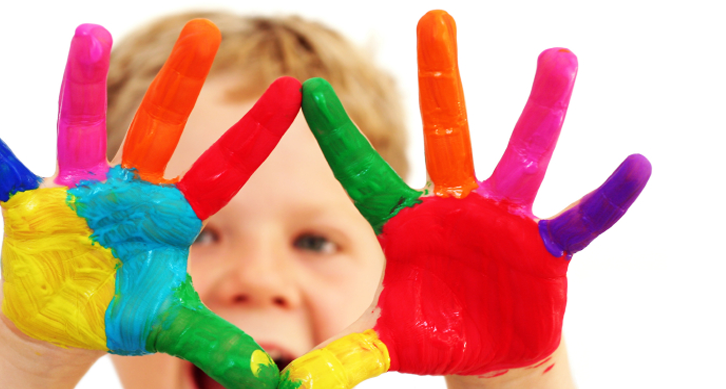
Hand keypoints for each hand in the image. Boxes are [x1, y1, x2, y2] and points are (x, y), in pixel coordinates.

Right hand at [0, 20, 300, 388]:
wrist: (62, 316)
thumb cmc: (122, 308)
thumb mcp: (171, 326)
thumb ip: (216, 344)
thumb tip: (270, 379)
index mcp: (170, 213)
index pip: (225, 170)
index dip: (257, 134)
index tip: (294, 90)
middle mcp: (129, 189)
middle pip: (161, 128)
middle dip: (182, 83)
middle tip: (206, 29)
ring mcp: (80, 192)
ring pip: (81, 128)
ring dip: (82, 86)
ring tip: (88, 36)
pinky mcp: (32, 206)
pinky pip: (2, 169)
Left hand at [280, 10, 650, 387]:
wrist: (487, 348)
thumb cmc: (432, 331)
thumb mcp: (386, 341)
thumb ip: (343, 354)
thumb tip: (292, 385)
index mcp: (404, 222)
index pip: (363, 173)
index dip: (337, 136)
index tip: (304, 91)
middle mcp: (453, 206)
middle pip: (446, 134)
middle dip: (440, 78)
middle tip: (434, 18)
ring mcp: (501, 220)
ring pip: (521, 156)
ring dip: (541, 109)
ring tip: (558, 57)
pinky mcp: (544, 246)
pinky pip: (579, 218)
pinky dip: (606, 199)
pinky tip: (636, 166)